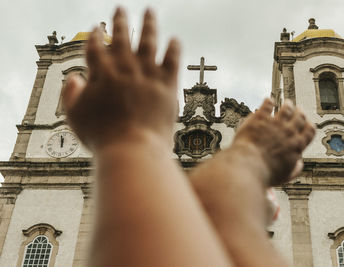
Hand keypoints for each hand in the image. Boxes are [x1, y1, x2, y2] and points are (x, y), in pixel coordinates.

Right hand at [62, 7, 179, 149]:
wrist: (133, 149)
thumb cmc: (103, 138)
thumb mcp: (76, 118)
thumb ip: (71, 95)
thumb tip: (74, 77)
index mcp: (101, 73)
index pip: (95, 47)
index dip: (94, 36)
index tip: (95, 28)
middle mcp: (124, 68)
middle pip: (121, 37)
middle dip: (120, 21)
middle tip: (121, 8)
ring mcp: (147, 74)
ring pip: (148, 41)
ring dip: (149, 24)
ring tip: (149, 11)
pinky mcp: (167, 84)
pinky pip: (172, 60)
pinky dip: (174, 48)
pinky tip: (175, 39)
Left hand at [233, 99, 314, 185]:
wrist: (248, 165)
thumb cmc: (264, 173)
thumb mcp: (284, 176)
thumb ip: (294, 169)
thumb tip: (299, 164)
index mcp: (296, 146)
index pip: (309, 131)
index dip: (309, 126)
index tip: (308, 123)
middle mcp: (288, 132)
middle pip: (299, 117)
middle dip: (300, 113)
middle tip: (299, 110)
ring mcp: (274, 123)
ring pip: (286, 109)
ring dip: (288, 105)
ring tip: (287, 103)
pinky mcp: (260, 118)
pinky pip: (267, 105)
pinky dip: (269, 102)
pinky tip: (269, 100)